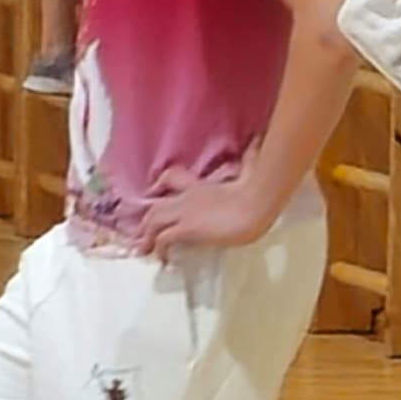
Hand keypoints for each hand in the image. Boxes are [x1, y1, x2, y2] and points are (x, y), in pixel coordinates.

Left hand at [115, 155, 270, 255]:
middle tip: (142, 236)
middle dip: (146, 222)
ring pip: (153, 221)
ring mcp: (186, 212)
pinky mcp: (188, 227)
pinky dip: (159, 249)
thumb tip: (257, 140)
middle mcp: (188, 197)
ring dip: (146, 237)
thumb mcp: (251, 171)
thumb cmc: (258, 190)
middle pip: (156, 207)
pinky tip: (162, 260)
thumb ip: (249, 159)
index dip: (159, 185)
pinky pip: (164, 239)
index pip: (172, 178)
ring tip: (144, 250)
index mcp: (201, 185)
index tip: (154, 193)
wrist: (256, 203)